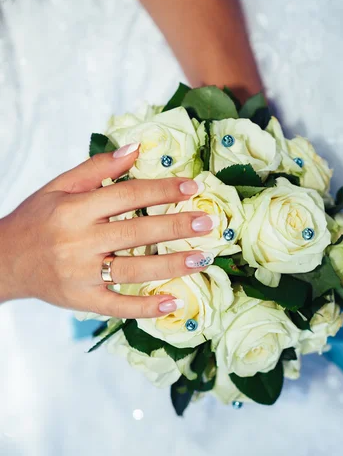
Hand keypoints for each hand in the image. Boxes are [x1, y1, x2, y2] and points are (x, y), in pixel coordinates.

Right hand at [0, 144, 216, 317]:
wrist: (4, 260)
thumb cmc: (35, 220)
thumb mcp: (58, 187)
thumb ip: (96, 168)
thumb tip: (135, 148)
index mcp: (74, 210)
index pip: (126, 196)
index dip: (161, 189)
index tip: (192, 186)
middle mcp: (79, 242)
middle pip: (136, 233)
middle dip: (176, 227)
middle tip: (208, 224)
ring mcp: (82, 275)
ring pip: (133, 270)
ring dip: (171, 266)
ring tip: (202, 259)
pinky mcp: (83, 300)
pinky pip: (118, 306)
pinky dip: (146, 308)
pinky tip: (172, 303)